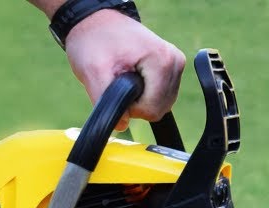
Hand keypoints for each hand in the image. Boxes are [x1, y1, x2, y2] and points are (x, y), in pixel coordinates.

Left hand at [63, 10, 187, 129]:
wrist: (96, 21)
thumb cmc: (94, 40)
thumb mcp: (92, 71)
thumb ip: (106, 101)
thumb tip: (122, 124)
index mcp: (162, 61)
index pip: (152, 109)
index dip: (130, 107)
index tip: (116, 89)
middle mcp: (175, 61)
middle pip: (160, 108)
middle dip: (137, 103)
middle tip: (118, 83)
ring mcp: (176, 63)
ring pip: (163, 104)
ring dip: (141, 98)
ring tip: (125, 78)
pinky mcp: (173, 66)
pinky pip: (163, 95)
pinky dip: (147, 93)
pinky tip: (135, 78)